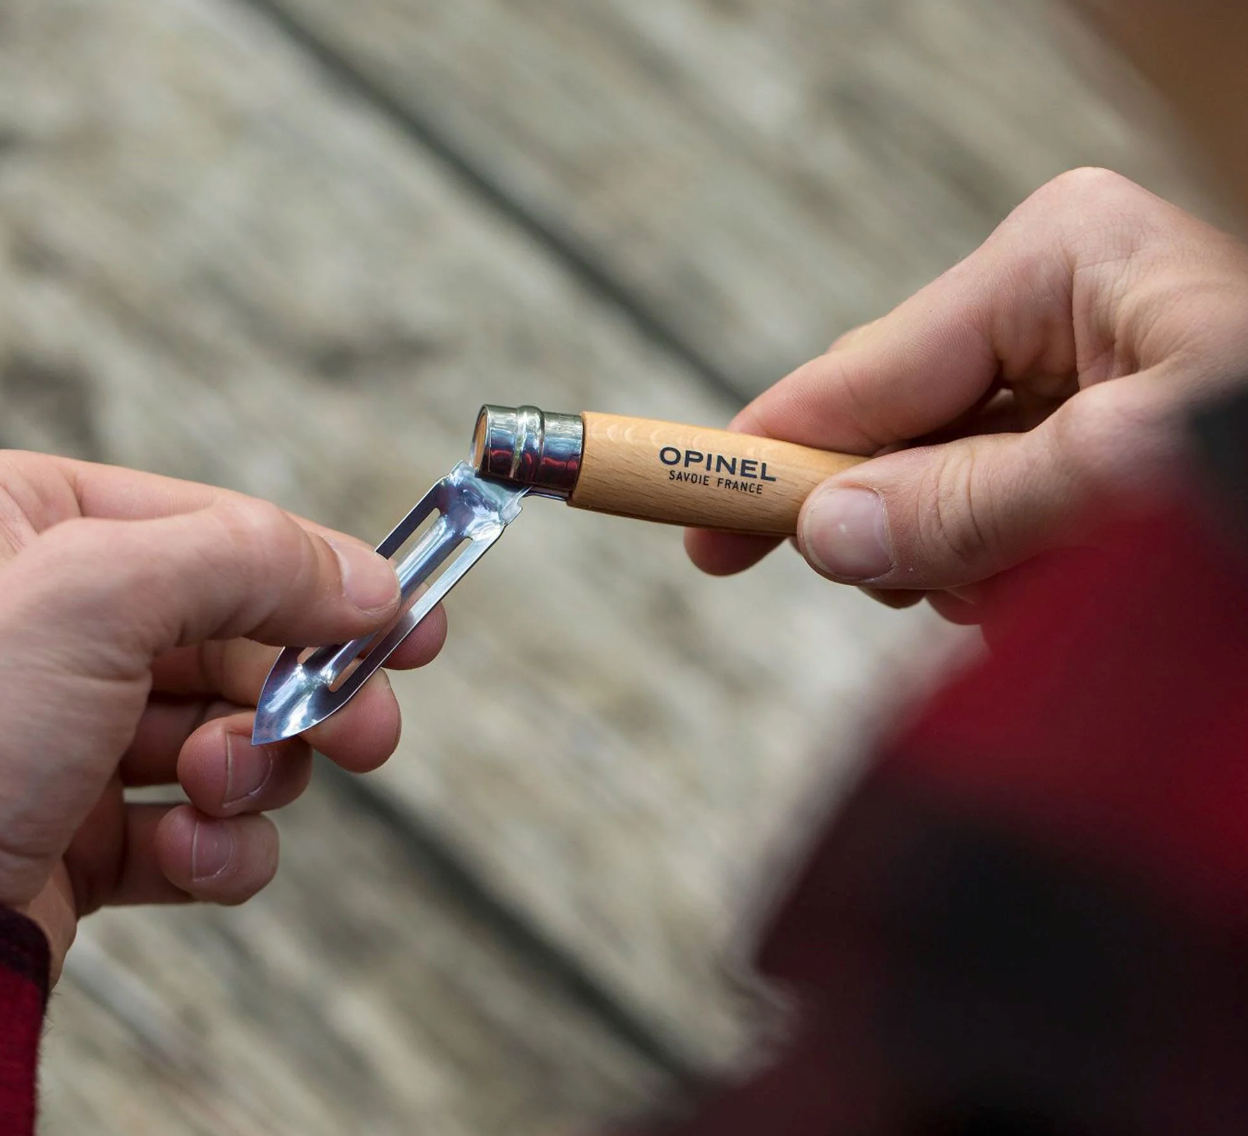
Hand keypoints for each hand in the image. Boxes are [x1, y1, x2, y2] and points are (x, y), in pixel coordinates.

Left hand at [0, 452, 445, 980]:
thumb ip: (246, 560)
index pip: (221, 532)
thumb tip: (367, 583)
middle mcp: (49, 629)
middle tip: (365, 729)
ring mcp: (66, 737)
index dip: (326, 576)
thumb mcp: (92, 600)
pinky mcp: (77, 835)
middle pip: (242, 642)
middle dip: (306, 694)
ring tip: (214, 792)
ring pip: (230, 737)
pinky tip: (185, 854)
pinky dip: (216, 848)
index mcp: (29, 531)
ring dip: (251, 773)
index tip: (410, 620)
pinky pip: (198, 826)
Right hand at [688, 169, 1247, 623]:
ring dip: (975, 567)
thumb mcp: (1125, 475)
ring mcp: (1066, 383)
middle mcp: (1054, 310)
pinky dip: (1010, 580)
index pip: (863, 372)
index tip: (681, 509)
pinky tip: (1065, 590)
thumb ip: (969, 505)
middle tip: (944, 586)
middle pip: (893, 440)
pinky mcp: (1082, 450)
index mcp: (1053, 262)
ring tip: (1053, 587)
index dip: (765, 450)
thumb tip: (823, 535)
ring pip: (938, 498)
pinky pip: (990, 529)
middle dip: (909, 529)